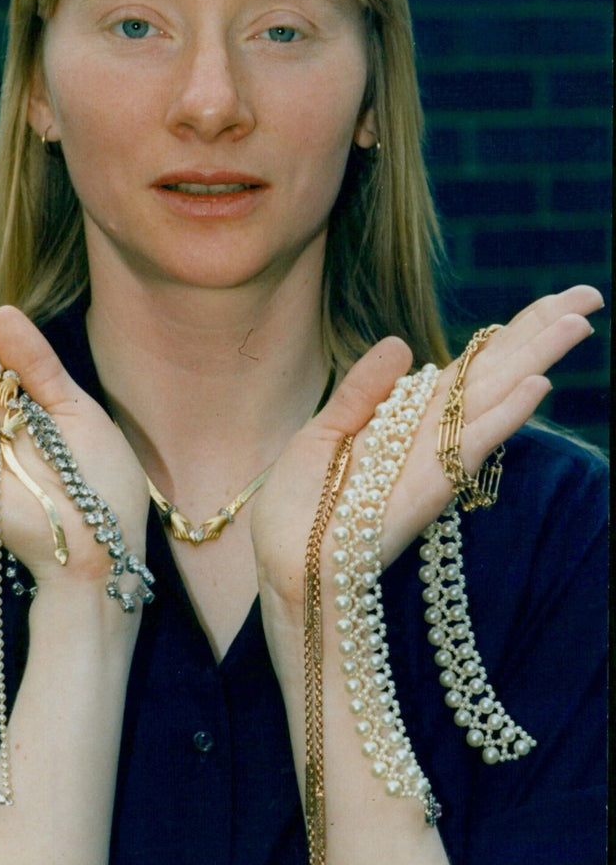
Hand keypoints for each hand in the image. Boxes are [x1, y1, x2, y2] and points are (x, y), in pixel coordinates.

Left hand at [251, 285, 602, 636]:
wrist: (279, 569)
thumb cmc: (299, 509)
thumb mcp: (321, 435)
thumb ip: (361, 391)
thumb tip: (403, 344)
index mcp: (407, 422)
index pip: (471, 367)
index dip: (513, 333)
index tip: (560, 299)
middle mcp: (429, 440)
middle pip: (494, 376)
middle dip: (541, 336)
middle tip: (591, 295)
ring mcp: (431, 466)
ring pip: (491, 404)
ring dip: (534, 363)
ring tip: (578, 323)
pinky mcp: (422, 497)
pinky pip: (466, 450)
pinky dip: (501, 418)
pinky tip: (535, 387)